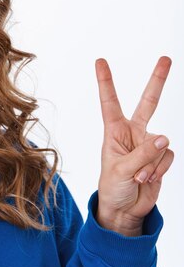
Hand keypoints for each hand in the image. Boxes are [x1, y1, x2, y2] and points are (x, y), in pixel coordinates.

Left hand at [95, 57, 173, 236]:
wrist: (124, 208)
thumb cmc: (113, 186)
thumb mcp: (121, 170)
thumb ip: (144, 153)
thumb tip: (165, 137)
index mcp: (114, 130)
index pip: (110, 102)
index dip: (106, 82)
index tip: (100, 61)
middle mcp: (133, 132)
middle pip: (149, 102)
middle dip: (158, 81)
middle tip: (166, 58)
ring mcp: (149, 144)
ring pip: (161, 144)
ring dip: (151, 164)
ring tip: (138, 177)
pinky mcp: (161, 157)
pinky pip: (168, 157)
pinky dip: (159, 170)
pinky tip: (148, 180)